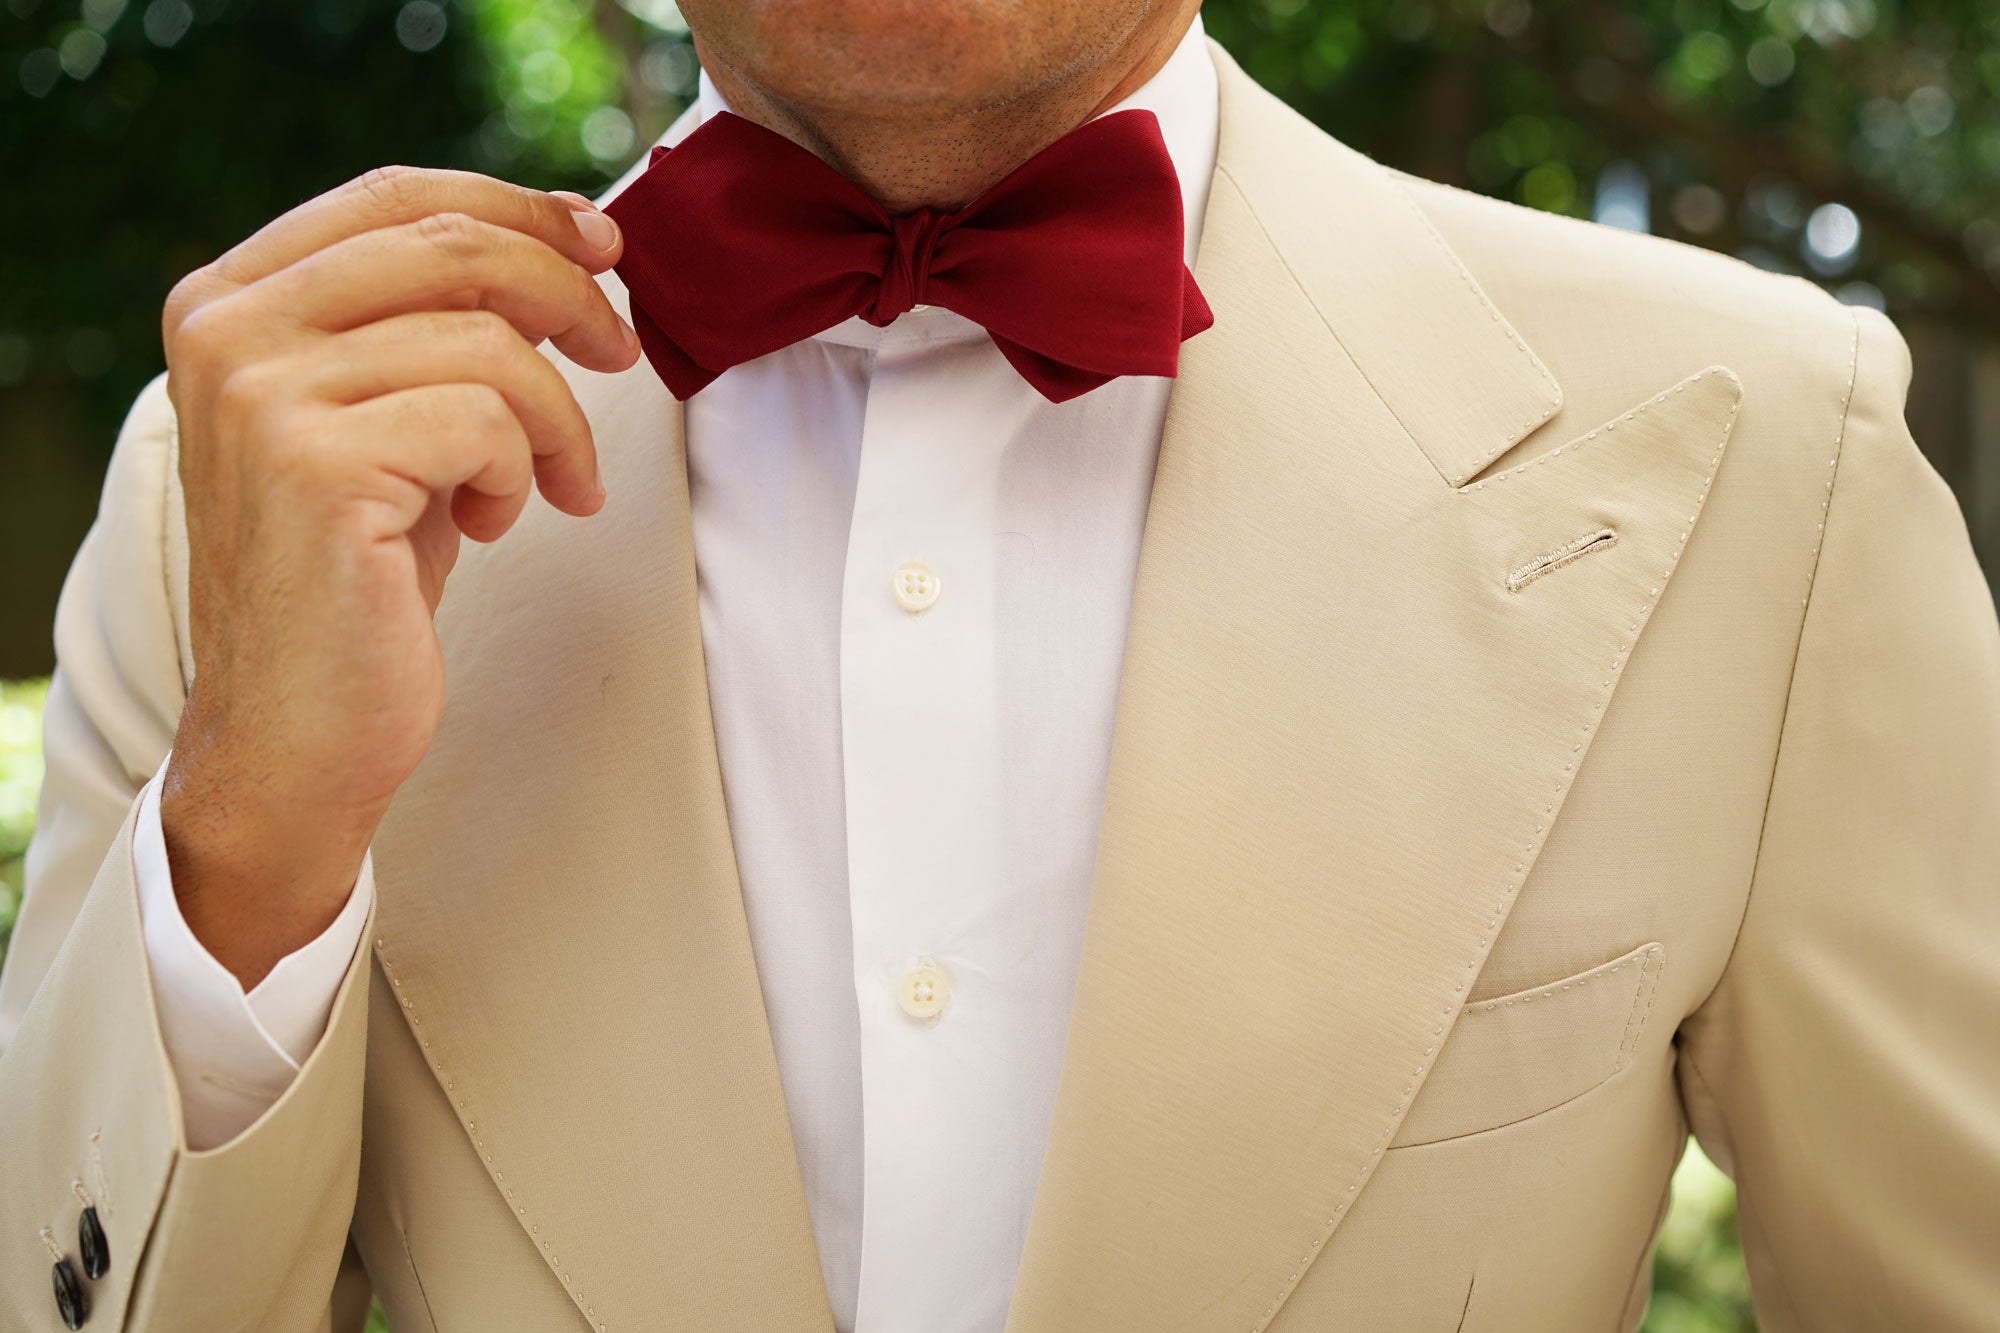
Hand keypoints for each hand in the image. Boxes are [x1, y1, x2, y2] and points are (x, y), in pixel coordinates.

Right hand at [156, 166, 640, 987]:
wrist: (299, 732)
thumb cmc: (361, 577)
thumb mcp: (390, 418)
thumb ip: (437, 322)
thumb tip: (569, 236)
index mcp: (229, 299)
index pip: (394, 196)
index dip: (516, 207)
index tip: (602, 246)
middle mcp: (226, 330)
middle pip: (452, 246)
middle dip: (569, 295)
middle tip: (623, 354)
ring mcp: (262, 394)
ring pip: (489, 341)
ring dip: (559, 419)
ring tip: (552, 484)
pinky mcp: (317, 467)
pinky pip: (488, 421)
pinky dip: (527, 471)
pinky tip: (499, 522)